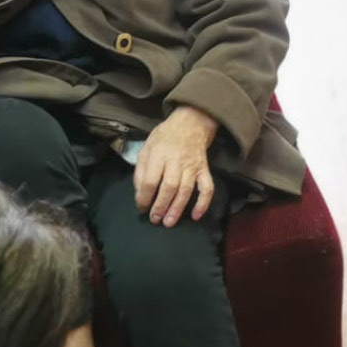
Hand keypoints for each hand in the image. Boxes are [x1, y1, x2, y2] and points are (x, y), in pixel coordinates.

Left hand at [134, 106, 218, 226]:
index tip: (142, 207)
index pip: (151, 180)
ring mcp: (192, 166)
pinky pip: (207, 188)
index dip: (145, 197)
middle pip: (169, 187)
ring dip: (177, 208)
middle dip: (161, 206)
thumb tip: (140, 193)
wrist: (191, 123)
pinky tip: (196, 216)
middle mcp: (177, 161)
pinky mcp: (204, 170)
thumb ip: (141, 170)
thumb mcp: (147, 147)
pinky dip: (203, 203)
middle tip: (155, 219)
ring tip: (169, 222)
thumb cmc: (165, 137)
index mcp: (159, 154)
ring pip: (186, 190)